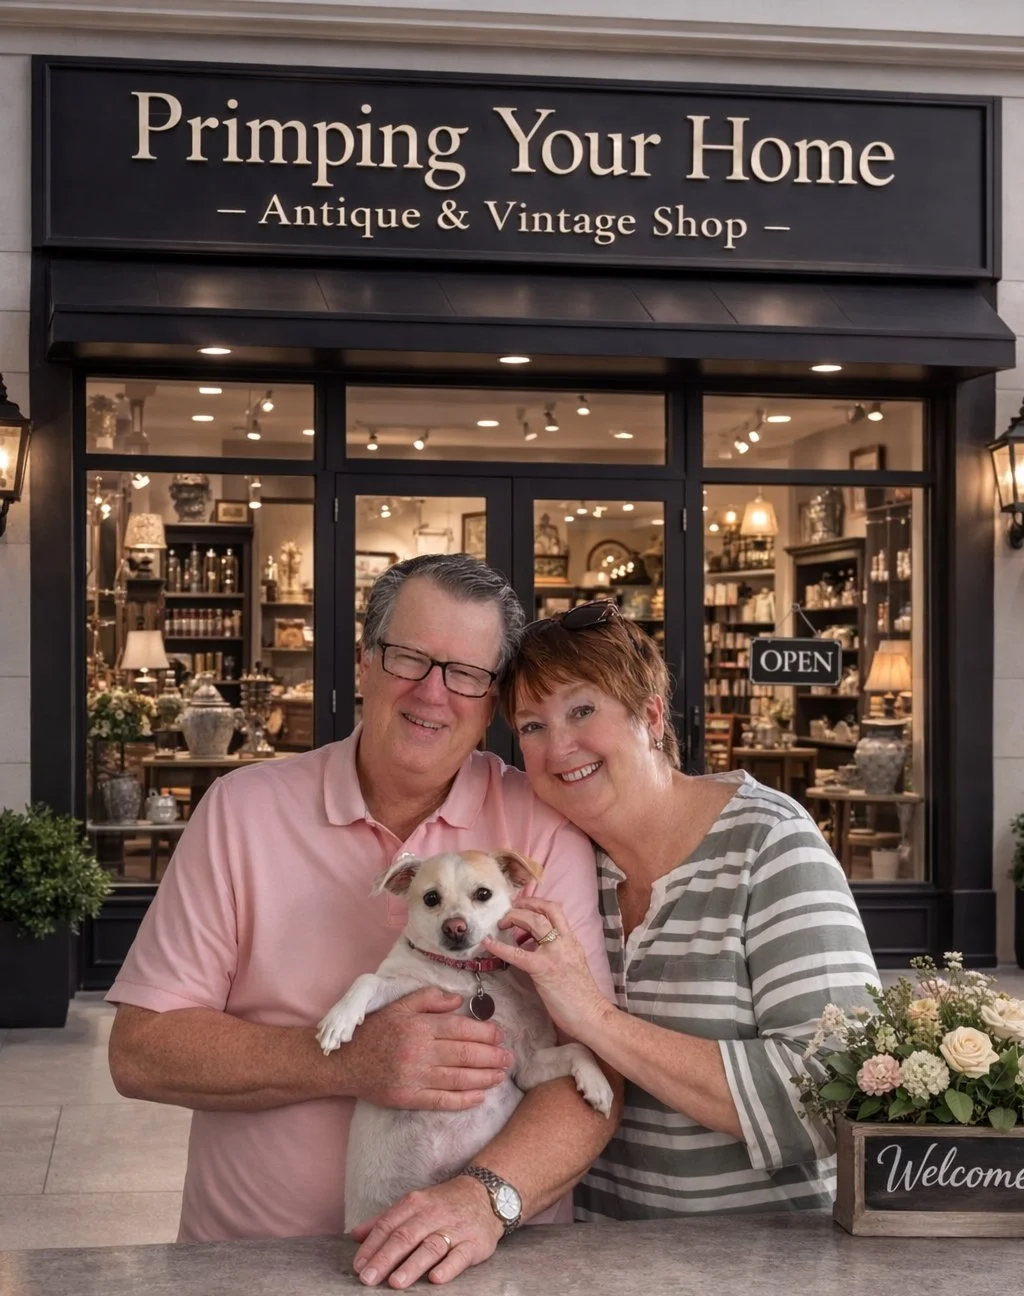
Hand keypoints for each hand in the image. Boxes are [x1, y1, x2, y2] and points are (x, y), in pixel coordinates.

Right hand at [340, 986, 513, 1110]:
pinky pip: (442, 1100)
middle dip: (491, 1056)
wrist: (344, 1062)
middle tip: (509, 1058)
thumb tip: (459, 1000)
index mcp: (418, 1026)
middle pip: (464, 1054)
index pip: (460, 1029)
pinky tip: (480, 1097)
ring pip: (457, 1078)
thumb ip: (429, 998)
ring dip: (484, 1078)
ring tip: (502, 1076)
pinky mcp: (408, 1098)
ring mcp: (414, 1077)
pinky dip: (463, 1100)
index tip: (501, 1034)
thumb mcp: (399, 1006)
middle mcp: (419, 1051)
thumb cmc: (375, 1031)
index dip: (484, 1032)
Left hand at [350, 1173, 502, 1287]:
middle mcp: (433, 1214)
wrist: (485, 1195)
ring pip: (430, 1247)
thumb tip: (355, 1235)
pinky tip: (435, 1279)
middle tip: (368, 1279)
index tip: (358, 1266)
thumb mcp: (414, 1205)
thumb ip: (385, 1220)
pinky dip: (447, 1268)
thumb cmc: (442, 1204)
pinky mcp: (474, 1243)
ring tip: (395, 1282)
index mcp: (415, 1204)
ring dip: (412, 1265)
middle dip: (385, 1259)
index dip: (372, 1246)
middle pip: (405, 1236)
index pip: (389, 1224)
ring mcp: (454, 1228)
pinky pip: (460, 1256)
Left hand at [482, 898, 611, 1039]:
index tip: (523, 902)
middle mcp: (565, 942)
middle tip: (510, 908)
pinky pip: (518, 954)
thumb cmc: (582, 996)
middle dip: (525, 904)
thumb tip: (536, 947)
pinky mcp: (544, 969)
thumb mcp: (573, 964)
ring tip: (501, 922)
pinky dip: (500, 947)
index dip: (537, 902)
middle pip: (546, 909)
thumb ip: (558, 952)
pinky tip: (488, 944)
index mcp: (572, 941)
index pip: (556, 911)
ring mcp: (555, 953)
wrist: (592, 1015)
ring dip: (515, 917)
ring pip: (534, 922)